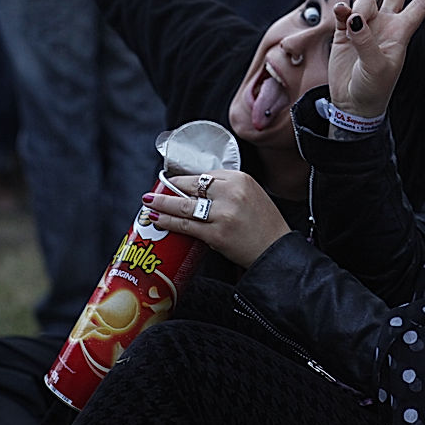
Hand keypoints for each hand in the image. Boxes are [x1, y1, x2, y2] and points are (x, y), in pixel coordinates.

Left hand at [143, 171, 289, 268]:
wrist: (276, 250)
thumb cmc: (265, 225)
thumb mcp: (252, 195)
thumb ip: (228, 189)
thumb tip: (199, 191)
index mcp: (240, 179)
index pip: (205, 175)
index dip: (186, 179)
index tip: (174, 182)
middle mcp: (231, 192)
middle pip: (191, 186)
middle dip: (170, 188)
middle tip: (156, 191)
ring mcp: (223, 213)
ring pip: (184, 205)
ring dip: (162, 203)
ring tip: (149, 203)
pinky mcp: (217, 233)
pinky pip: (186, 225)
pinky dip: (169, 222)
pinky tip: (159, 219)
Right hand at [328, 0, 424, 117]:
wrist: (353, 103)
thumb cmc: (373, 90)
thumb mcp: (376, 68)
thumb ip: (366, 41)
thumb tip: (355, 17)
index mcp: (401, 33)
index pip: (421, 6)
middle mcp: (386, 25)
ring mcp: (365, 26)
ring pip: (364, 0)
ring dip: (360, 7)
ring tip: (353, 27)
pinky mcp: (345, 30)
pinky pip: (343, 11)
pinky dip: (342, 12)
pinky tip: (341, 17)